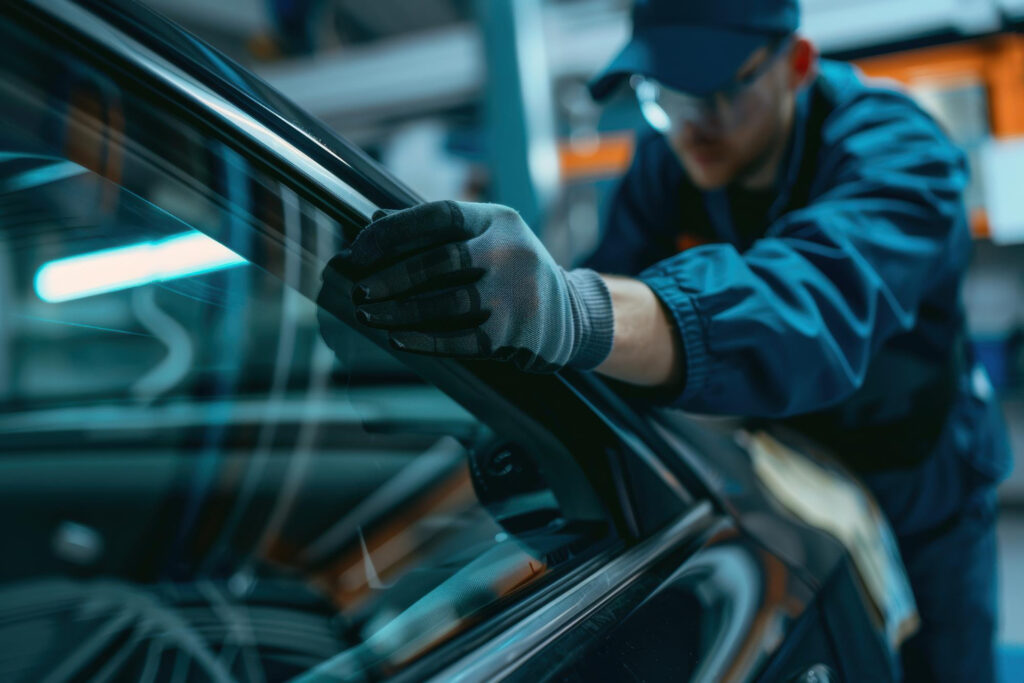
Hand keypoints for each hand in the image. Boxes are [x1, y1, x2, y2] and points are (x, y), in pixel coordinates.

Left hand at [317, 201, 612, 372]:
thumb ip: (433, 231)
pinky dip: (426, 341)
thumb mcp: (484, 238)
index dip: (395, 230)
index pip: (441, 216)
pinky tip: (398, 339)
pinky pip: (461, 339)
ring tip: (369, 315)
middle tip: (360, 289)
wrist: (568, 314)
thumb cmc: (510, 270)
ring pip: (447, 303)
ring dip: (400, 312)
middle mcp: (511, 251)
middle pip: (441, 260)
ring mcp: (516, 293)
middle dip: (392, 276)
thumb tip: (372, 223)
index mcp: (498, 220)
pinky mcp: (515, 332)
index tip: (361, 248)